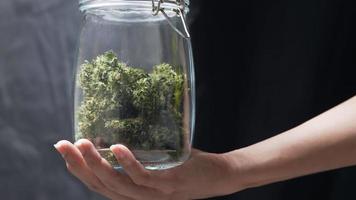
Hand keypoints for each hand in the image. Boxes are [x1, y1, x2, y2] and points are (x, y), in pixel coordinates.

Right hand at [54, 139, 239, 199]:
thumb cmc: (188, 166)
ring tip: (82, 144)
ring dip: (98, 164)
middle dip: (79, 166)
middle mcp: (141, 197)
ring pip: (119, 184)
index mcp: (136, 191)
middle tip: (62, 145)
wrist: (220, 176)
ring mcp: (155, 193)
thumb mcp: (159, 161)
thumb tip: (118, 132)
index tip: (63, 151)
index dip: (79, 170)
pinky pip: (144, 177)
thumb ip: (140, 153)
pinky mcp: (170, 184)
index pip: (100, 185)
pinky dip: (128, 163)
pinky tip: (116, 147)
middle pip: (103, 186)